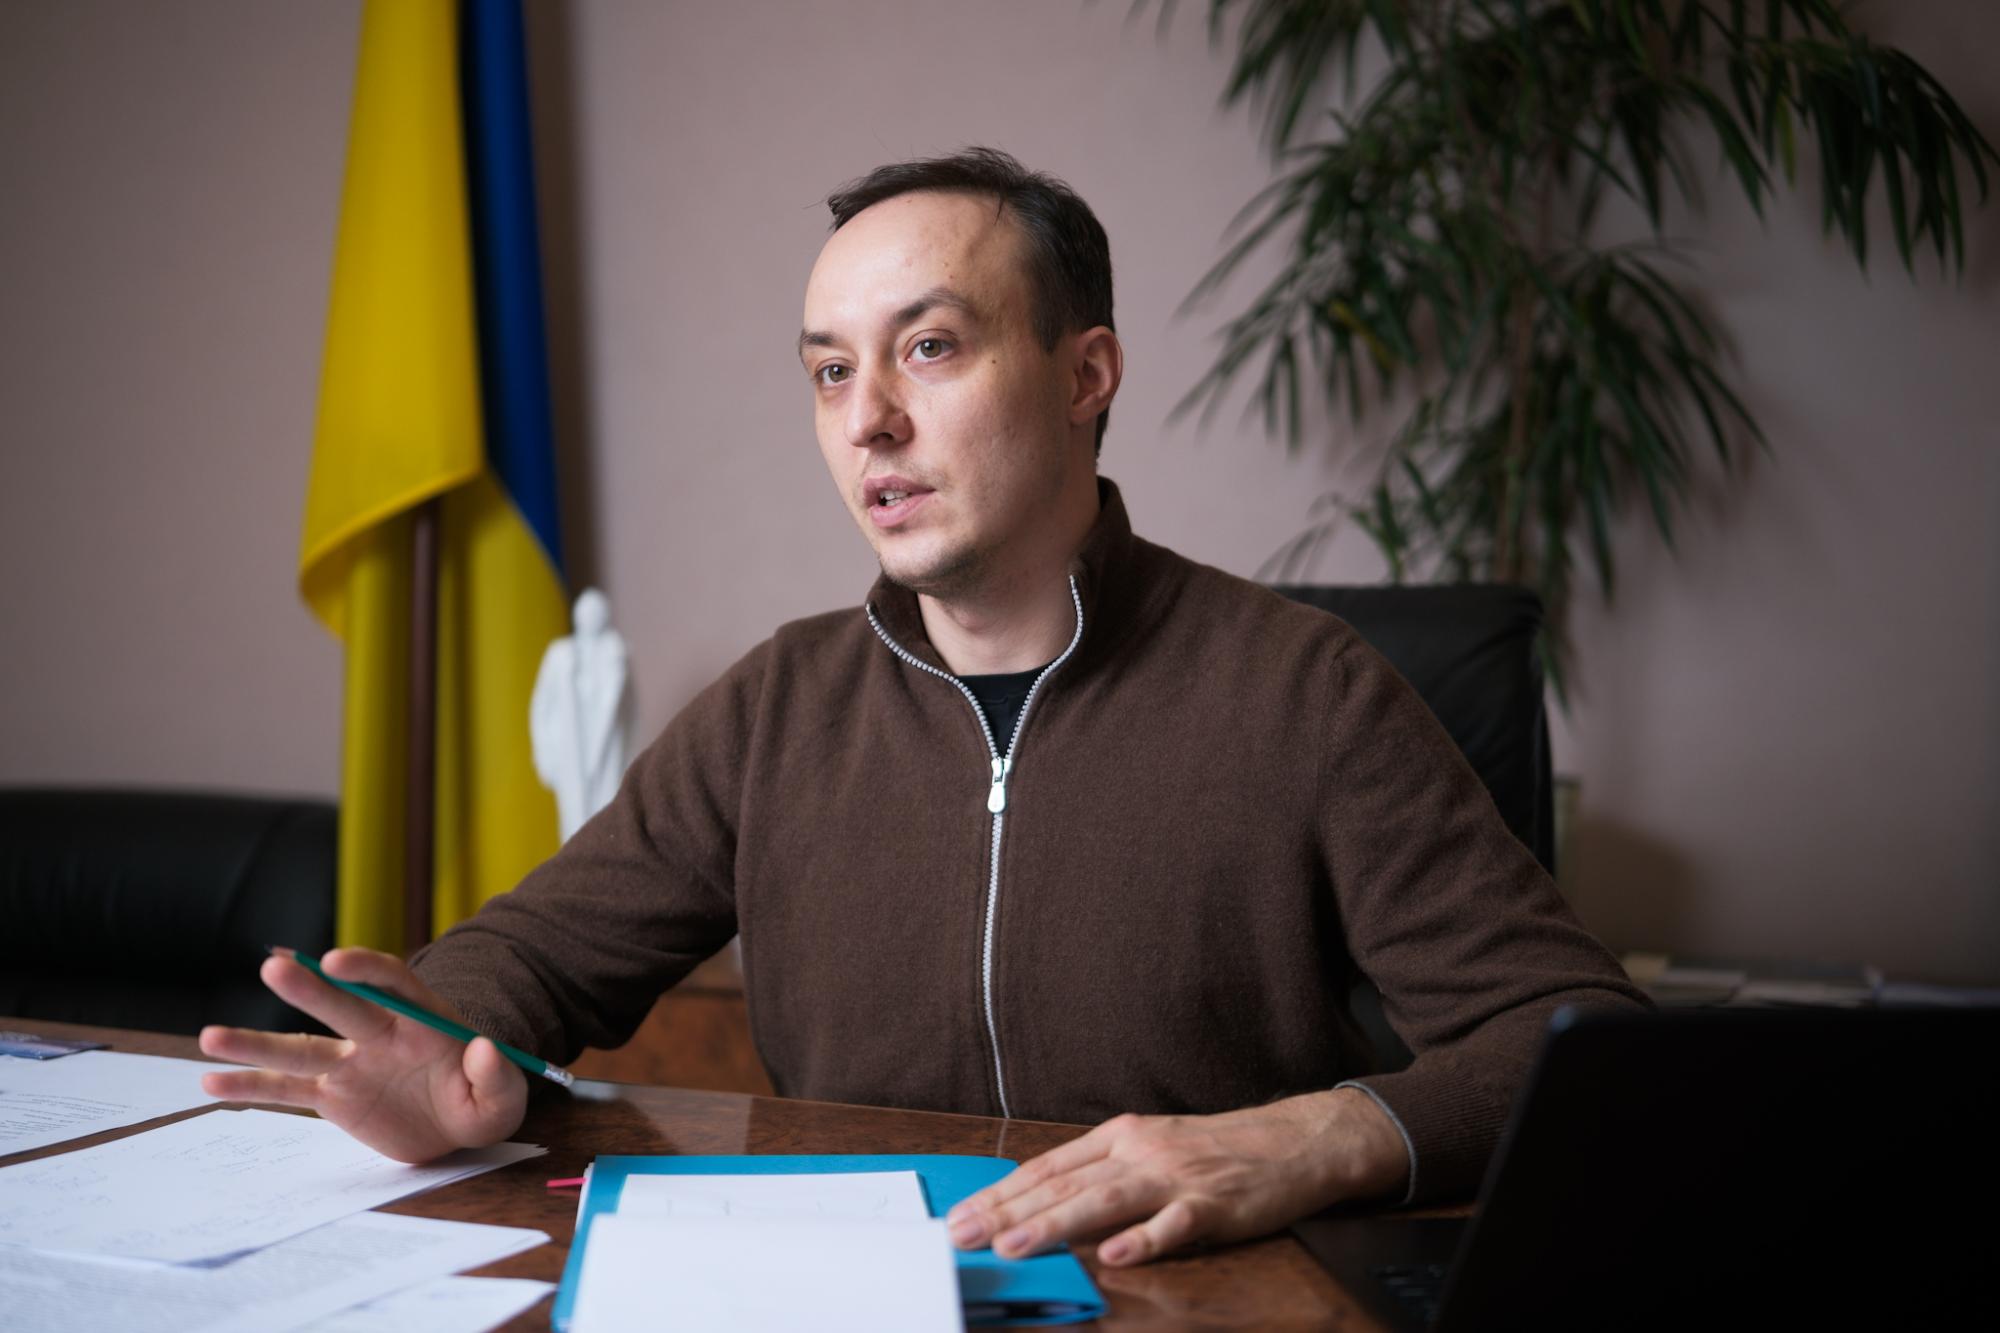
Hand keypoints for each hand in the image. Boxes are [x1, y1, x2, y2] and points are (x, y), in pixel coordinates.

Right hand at [198, 947, 527, 1163]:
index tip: (336, 960)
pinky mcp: (333, 1097)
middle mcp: (378, 1033)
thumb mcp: (504, 1096)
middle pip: (341, 1006)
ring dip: (256, 1041)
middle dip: (310, 988)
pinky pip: (287, 1090)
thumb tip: (484, 1049)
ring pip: (299, 1048)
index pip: (392, 982)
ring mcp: (351, 1063)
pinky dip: (252, 1086)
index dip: (367, 968)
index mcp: (421, 1021)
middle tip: (274, 966)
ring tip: (209, 1036)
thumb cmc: (483, 1100)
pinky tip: (212, 1081)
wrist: (460, 1124)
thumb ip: (498, 1075)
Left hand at [944, 1088, 1408, 1267]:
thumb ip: (1100, 1172)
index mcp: (1119, 1136)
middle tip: (963, 1234)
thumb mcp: (1149, 1148)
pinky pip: (1173, 1224)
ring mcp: (1174, 1177)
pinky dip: (1143, 1239)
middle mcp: (1139, 1151)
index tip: (961, 1215)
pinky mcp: (1212, 1205)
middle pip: (1064, 1183)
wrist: (1290, 1141)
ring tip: (1013, 1245)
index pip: (1047, 1167)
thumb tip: (1042, 1201)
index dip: (1001, 1193)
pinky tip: (1113, 1254)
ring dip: (1054, 1224)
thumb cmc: (1214, 1151)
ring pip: (1103, 1201)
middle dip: (1007, 1212)